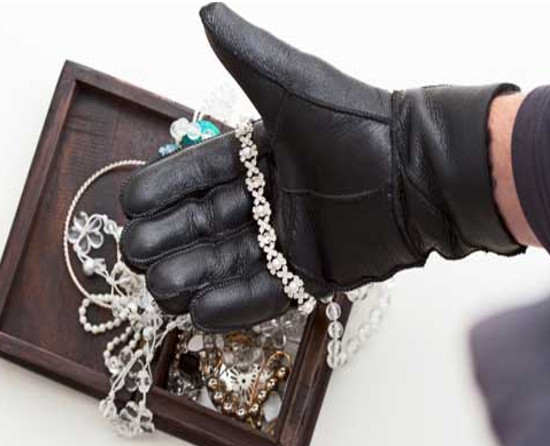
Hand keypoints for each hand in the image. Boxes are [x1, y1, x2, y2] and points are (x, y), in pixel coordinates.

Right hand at [120, 2, 522, 331]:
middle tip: (134, 252)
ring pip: (227, 261)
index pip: (198, 175)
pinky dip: (232, 304)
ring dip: (191, 276)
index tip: (130, 204)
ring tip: (157, 288)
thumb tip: (206, 13)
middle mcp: (269, 197)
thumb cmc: (358, 124)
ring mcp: (290, 237)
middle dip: (167, 238)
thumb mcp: (293, 87)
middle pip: (204, 223)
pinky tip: (198, 312)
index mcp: (259, 155)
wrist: (419, 172)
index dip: (163, 190)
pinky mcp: (313, 271)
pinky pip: (264, 292)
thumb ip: (247, 56)